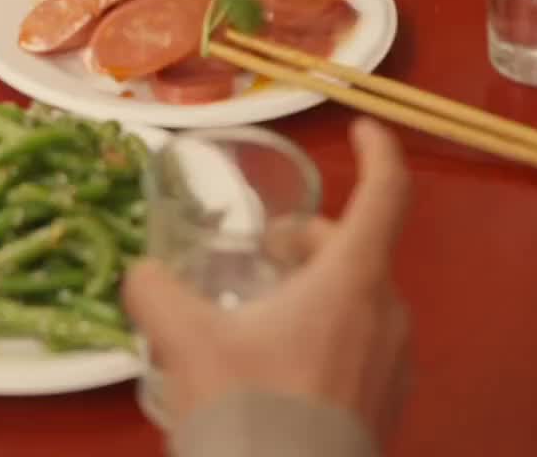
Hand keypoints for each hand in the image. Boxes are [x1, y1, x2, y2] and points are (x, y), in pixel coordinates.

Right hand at [124, 120, 411, 438]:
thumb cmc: (249, 411)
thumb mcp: (188, 345)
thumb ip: (156, 294)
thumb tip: (141, 274)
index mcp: (353, 278)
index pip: (386, 191)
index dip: (379, 150)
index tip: (360, 125)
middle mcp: (388, 312)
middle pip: (358, 248)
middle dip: (309, 240)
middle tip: (262, 255)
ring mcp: (395, 365)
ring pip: (361, 300)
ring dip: (317, 290)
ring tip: (263, 316)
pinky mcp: (389, 409)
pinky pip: (364, 347)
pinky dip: (329, 335)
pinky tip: (281, 370)